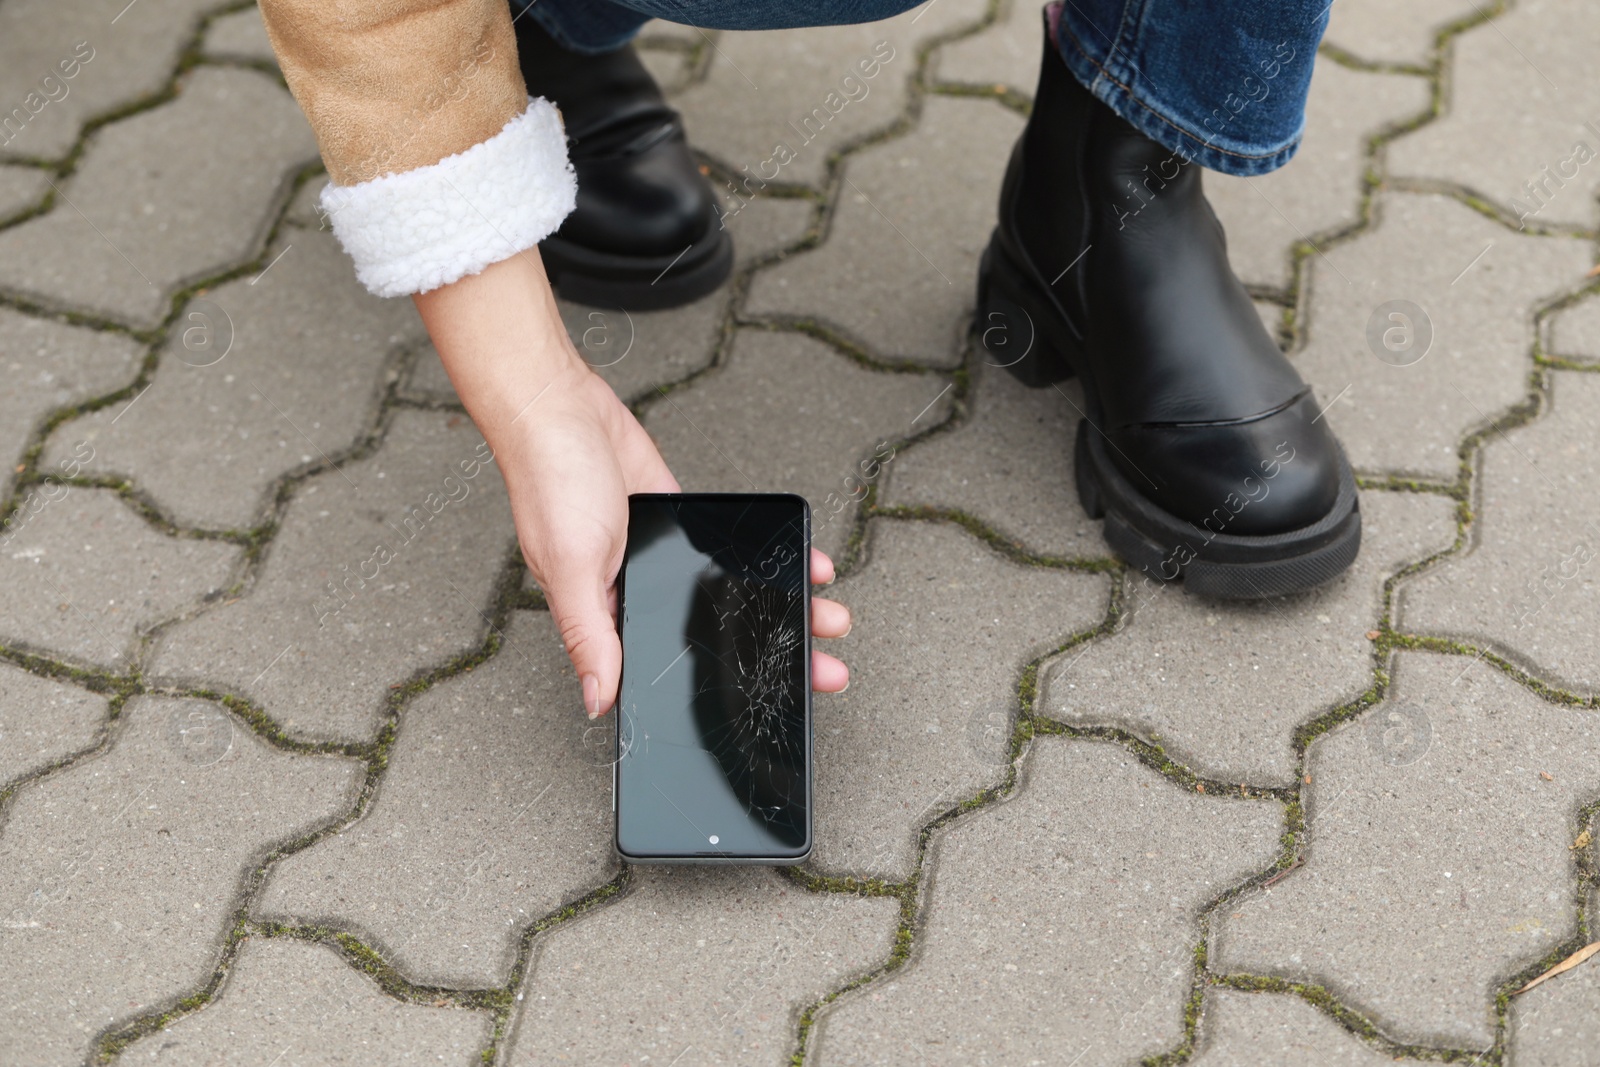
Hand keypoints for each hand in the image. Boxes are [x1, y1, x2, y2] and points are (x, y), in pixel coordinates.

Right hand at [414, 253, 850, 717]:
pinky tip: (804, 564)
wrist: (560, 408)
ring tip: (827, 615)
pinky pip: (735, 549)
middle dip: (773, 654)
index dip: (720, 692)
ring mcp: (663, 557)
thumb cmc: (548, 482)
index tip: (770, 706)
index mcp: (606, 618)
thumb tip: (597, 701)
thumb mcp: (572, 568)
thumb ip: (589, 636)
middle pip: (715, 637)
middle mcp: (637, 593)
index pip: (669, 674)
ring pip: (732, 595)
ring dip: (782, 606)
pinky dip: (772, 559)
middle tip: (825, 668)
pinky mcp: (681, 520)